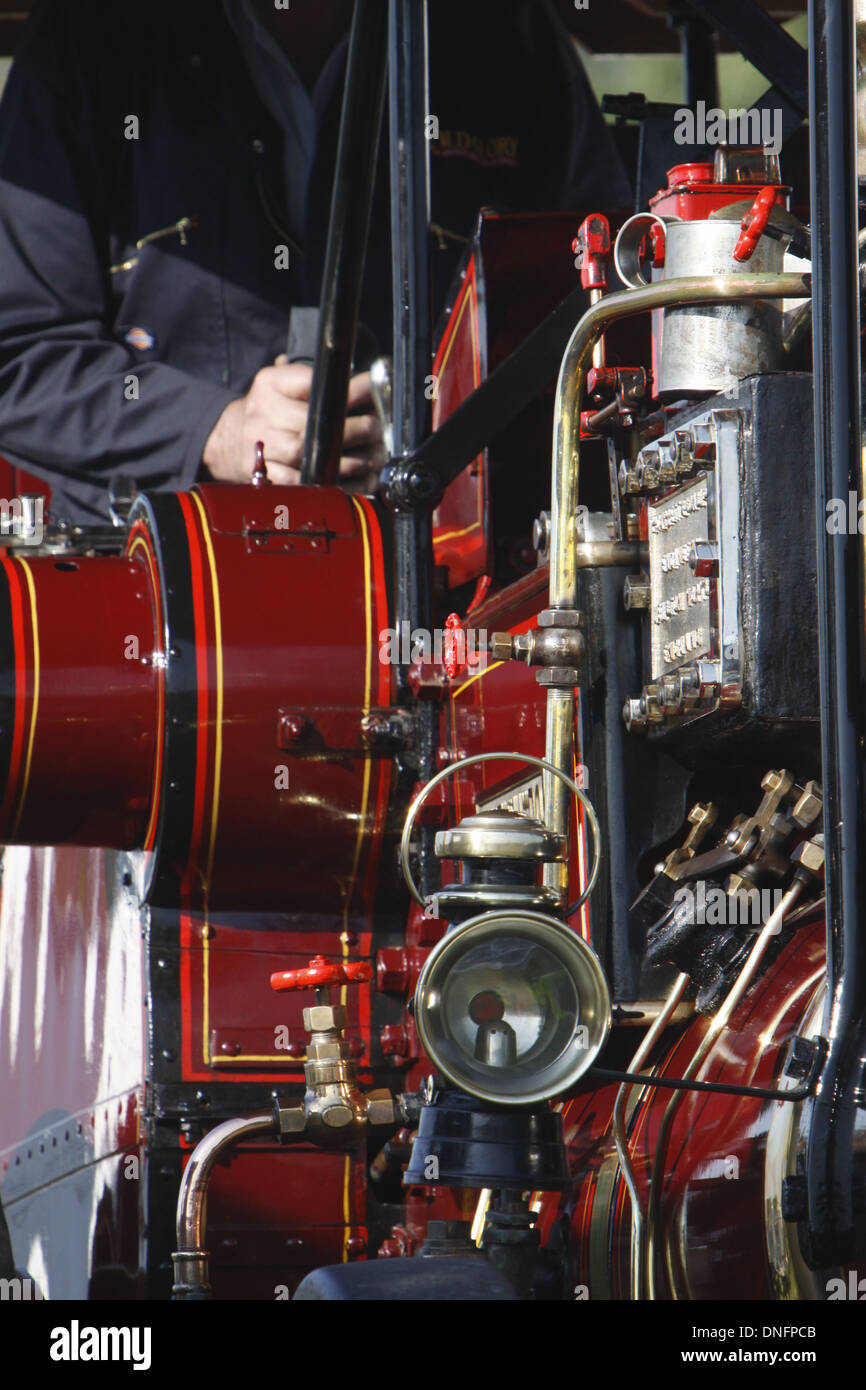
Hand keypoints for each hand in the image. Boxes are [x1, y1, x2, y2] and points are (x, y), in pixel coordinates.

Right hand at [202, 357, 383, 486]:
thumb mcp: (281, 383)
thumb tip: (360, 379)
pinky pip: (298, 482)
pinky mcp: (262, 475)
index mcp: (270, 384)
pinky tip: (350, 480)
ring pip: (305, 453)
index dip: (345, 388)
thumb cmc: (266, 412)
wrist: (226, 441)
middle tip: (375, 429)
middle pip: (312, 422)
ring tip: (369, 458)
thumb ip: (310, 380)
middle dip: (351, 427)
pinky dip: (326, 483)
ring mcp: (260, 445)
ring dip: (342, 458)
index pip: (310, 382)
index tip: (372, 389)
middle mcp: (262, 412)